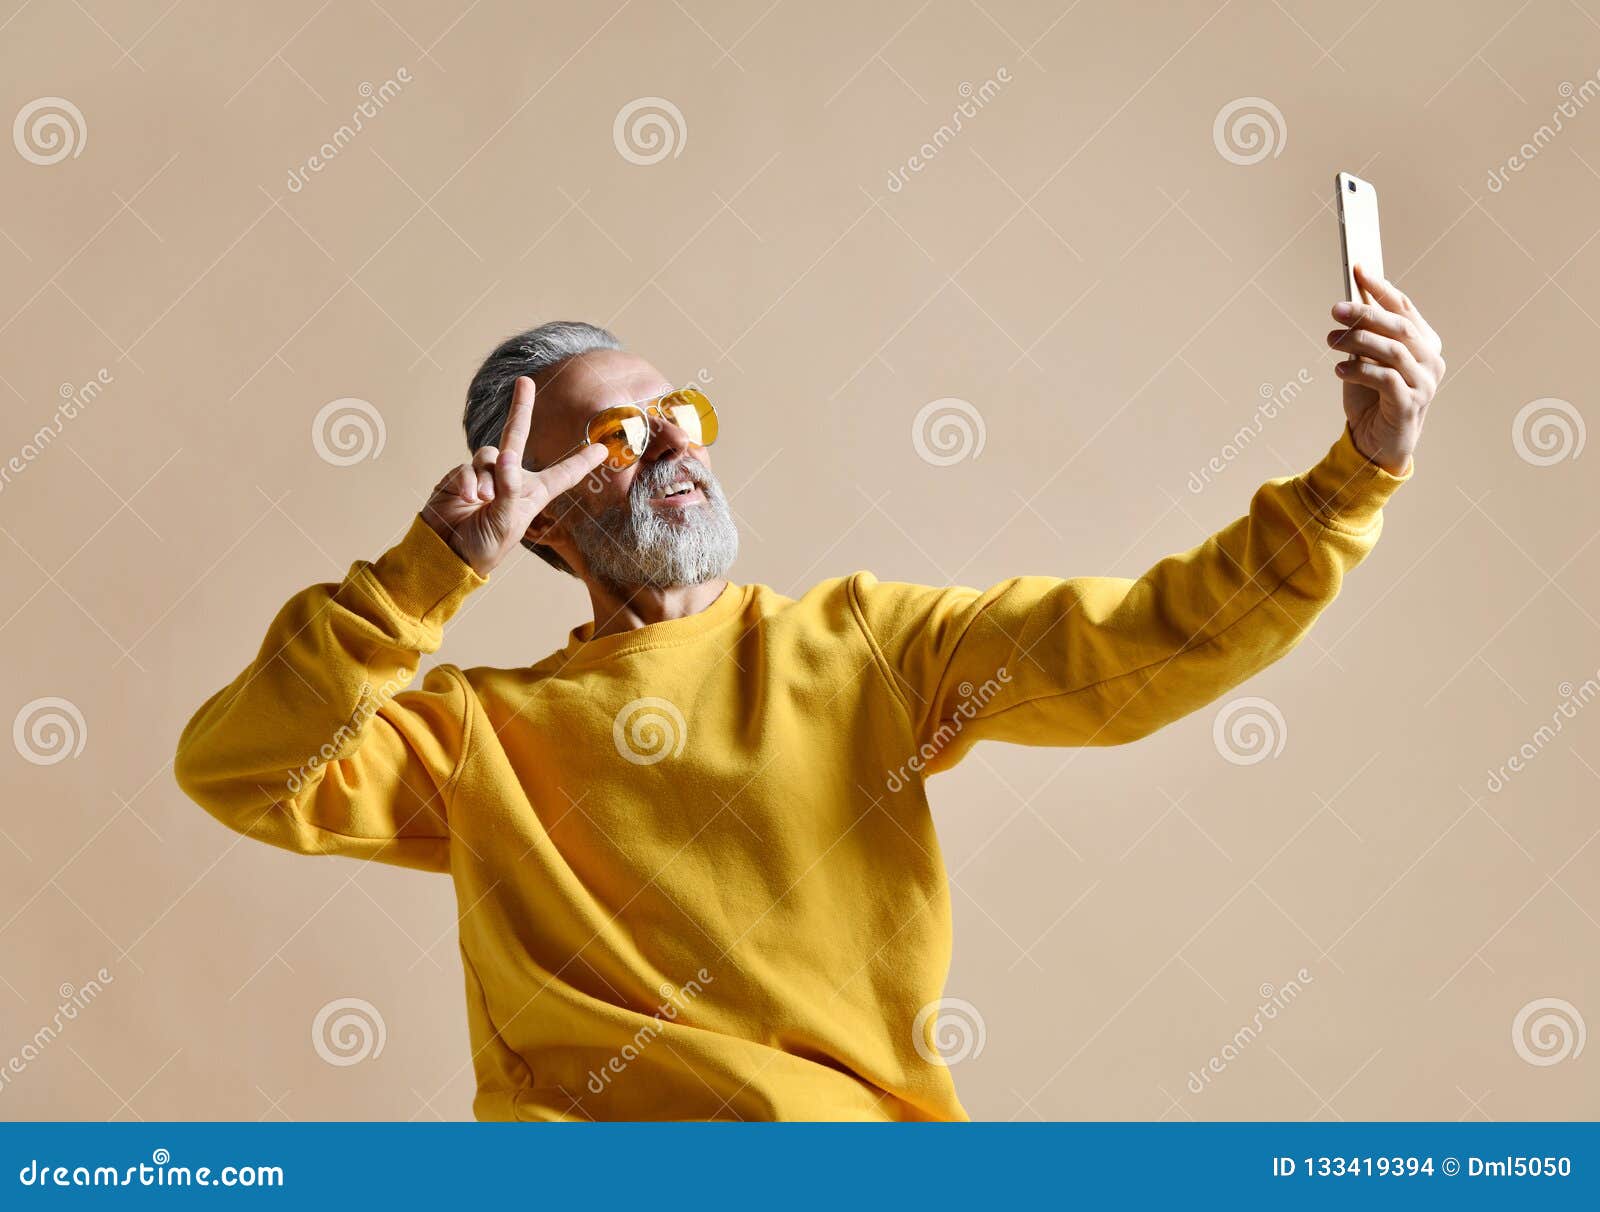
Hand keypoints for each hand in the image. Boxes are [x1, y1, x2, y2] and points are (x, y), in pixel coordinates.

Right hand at [421, 376, 605, 576]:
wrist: (446, 555)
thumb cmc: (484, 546)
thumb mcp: (506, 523)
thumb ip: (508, 489)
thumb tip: (505, 457)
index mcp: (532, 495)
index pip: (562, 475)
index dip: (581, 462)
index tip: (603, 449)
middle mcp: (510, 480)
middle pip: (516, 437)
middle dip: (521, 408)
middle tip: (524, 381)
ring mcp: (484, 477)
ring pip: (489, 455)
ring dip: (487, 478)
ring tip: (481, 502)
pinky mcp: (460, 478)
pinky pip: (468, 468)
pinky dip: (469, 482)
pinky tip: (467, 500)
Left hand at [1326, 265, 1445, 475]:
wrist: (1376, 443)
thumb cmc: (1371, 398)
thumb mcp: (1366, 360)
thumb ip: (1366, 333)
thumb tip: (1352, 298)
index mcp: (1424, 343)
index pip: (1404, 308)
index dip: (1381, 288)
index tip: (1358, 269)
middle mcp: (1431, 360)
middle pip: (1399, 327)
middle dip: (1366, 314)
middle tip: (1335, 309)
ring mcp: (1425, 383)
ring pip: (1393, 351)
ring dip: (1358, 342)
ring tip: (1330, 340)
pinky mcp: (1411, 404)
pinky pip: (1385, 380)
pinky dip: (1359, 371)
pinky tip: (1338, 369)